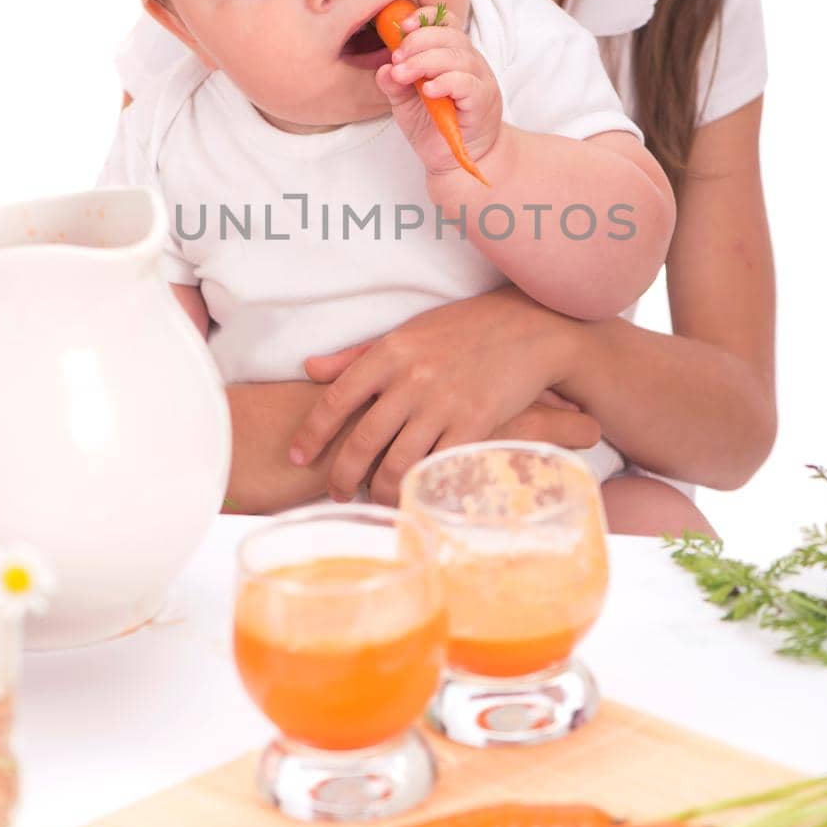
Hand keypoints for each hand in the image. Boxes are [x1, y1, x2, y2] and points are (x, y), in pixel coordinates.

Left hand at [288, 287, 597, 502]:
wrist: (528, 328)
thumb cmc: (464, 328)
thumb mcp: (406, 331)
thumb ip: (356, 354)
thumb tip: (310, 369)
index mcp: (390, 353)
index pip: (337, 399)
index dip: (312, 433)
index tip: (298, 457)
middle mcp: (411, 379)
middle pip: (363, 440)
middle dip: (342, 474)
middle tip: (336, 491)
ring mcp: (443, 403)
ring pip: (398, 463)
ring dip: (379, 490)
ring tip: (372, 499)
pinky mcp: (474, 424)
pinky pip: (438, 467)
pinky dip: (421, 489)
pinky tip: (412, 497)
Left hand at [374, 4, 501, 178]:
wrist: (456, 160)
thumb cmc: (433, 126)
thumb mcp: (405, 102)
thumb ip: (394, 83)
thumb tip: (384, 68)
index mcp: (453, 55)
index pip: (445, 23)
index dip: (425, 18)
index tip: (402, 27)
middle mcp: (470, 62)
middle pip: (449, 36)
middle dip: (418, 42)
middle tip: (397, 58)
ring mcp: (479, 81)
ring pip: (457, 57)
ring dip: (425, 61)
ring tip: (404, 74)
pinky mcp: (482, 102)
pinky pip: (467, 84)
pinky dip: (446, 82)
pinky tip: (427, 90)